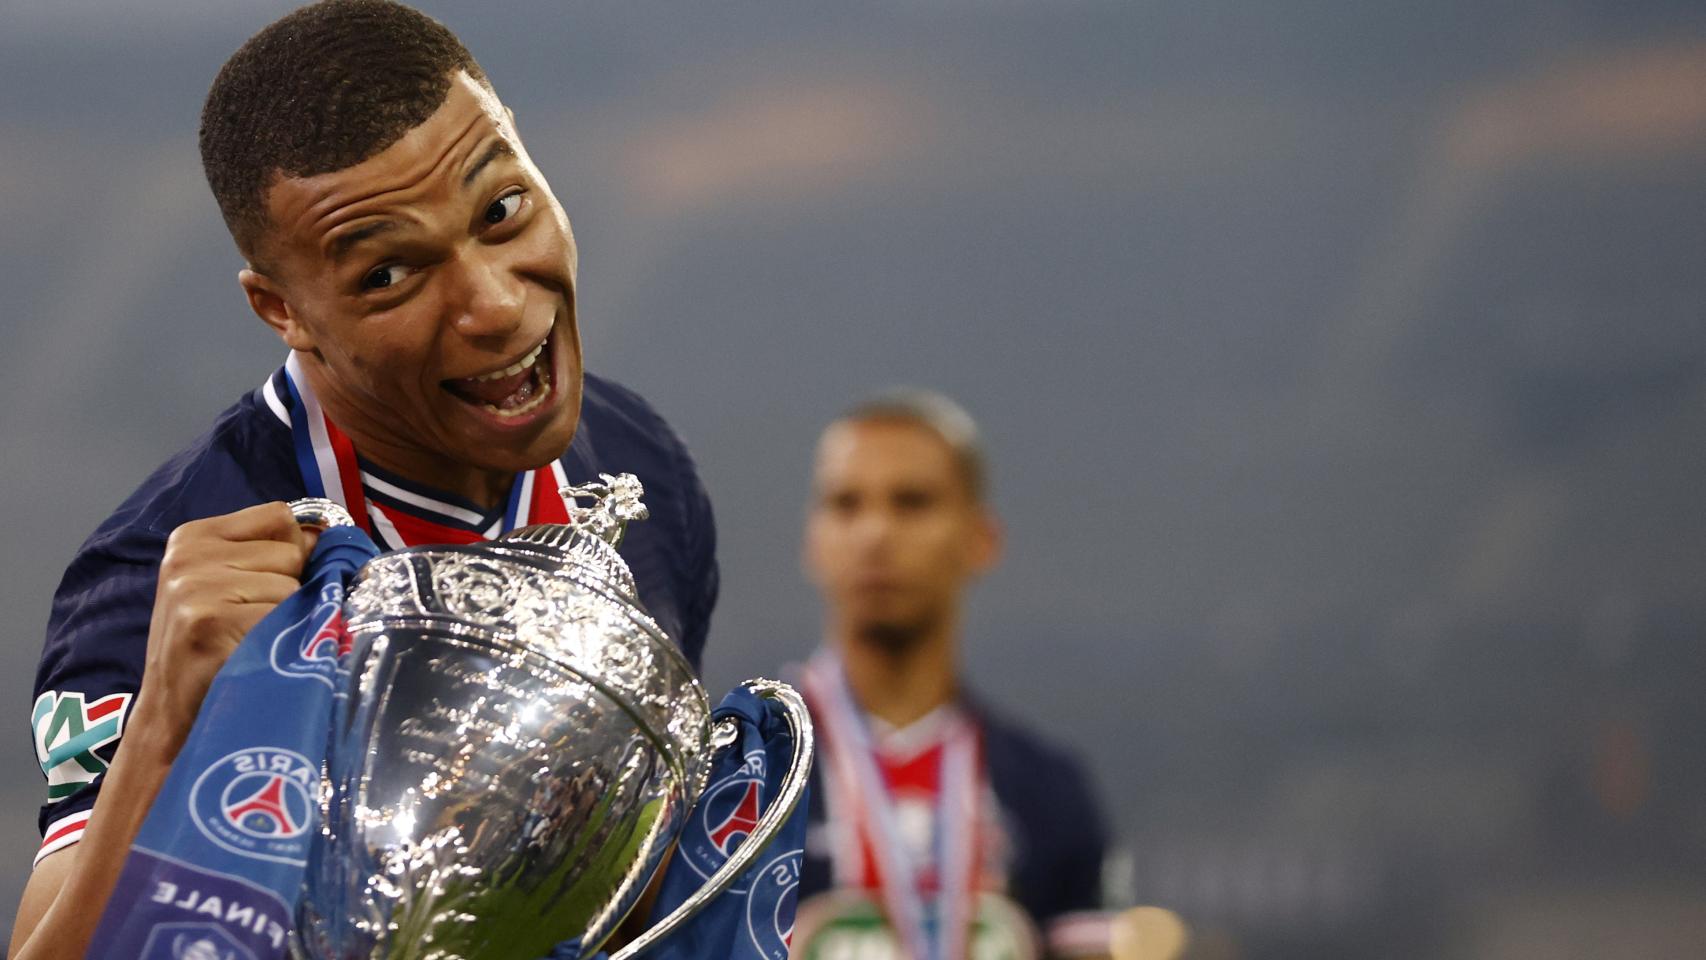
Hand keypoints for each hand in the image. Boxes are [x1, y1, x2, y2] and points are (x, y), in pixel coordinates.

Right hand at [139, 502, 316, 744]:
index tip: (271, 582)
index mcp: (193, 536)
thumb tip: (327, 536)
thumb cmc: (212, 646)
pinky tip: (251, 655)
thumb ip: (268, 554)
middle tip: (253, 622)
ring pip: (292, 587)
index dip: (292, 548)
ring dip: (285, 617)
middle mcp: (188, 555)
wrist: (171, 716)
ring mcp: (195, 587)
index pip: (278, 515)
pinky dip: (281, 641)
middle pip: (290, 551)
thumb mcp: (227, 585)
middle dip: (288, 588)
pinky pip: (284, 618)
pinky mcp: (208, 621)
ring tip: (250, 640)